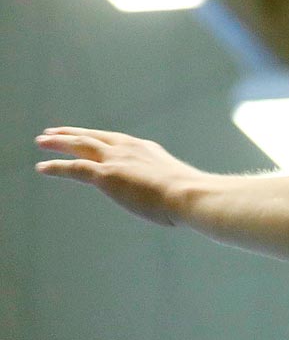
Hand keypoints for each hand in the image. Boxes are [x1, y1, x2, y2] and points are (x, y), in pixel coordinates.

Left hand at [34, 127, 204, 226]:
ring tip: (42, 141)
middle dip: (73, 133)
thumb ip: (173, 192)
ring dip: (58, 142)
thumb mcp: (183, 190)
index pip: (117, 141)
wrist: (190, 195)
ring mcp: (115, 159)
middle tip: (56, 132)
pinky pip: (74, 168)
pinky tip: (42, 168)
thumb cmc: (194, 199)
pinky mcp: (105, 175)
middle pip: (94, 136)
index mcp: (147, 150)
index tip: (91, 138)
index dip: (100, 139)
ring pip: (79, 145)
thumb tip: (184, 208)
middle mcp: (127, 149)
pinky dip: (56, 167)